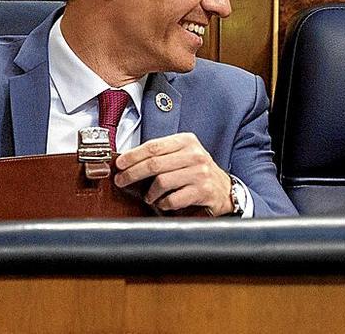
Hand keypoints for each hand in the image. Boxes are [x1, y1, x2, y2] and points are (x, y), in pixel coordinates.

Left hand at [114, 132, 232, 215]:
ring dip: (150, 192)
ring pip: (162, 182)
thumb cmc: (197, 171)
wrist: (224, 189)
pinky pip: (173, 199)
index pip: (153, 146)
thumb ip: (161, 155)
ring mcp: (200, 173)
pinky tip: (162, 203)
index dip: (133, 156)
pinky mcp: (202, 191)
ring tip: (149, 196)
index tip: (119, 164)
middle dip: (132, 173)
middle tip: (121, 181)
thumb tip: (128, 161)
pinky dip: (163, 203)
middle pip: (154, 164)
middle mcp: (195, 155)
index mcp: (187, 141)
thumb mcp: (183, 154)